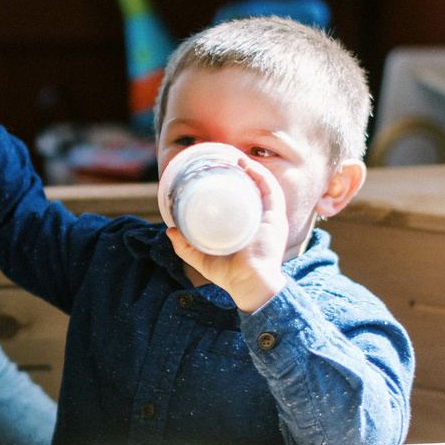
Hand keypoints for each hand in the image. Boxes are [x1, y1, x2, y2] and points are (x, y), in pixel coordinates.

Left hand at [166, 155, 290, 312]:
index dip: (237, 181)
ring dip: (251, 168)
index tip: (221, 169)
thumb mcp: (202, 258)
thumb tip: (169, 230)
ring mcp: (271, 218)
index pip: (247, 197)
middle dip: (244, 172)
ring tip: (234, 158)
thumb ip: (185, 246)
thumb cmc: (230, 275)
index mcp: (251, 225)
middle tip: (225, 160)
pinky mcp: (275, 219)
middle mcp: (264, 218)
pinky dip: (260, 175)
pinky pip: (271, 190)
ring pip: (264, 185)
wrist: (249, 286)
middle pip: (256, 188)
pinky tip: (246, 165)